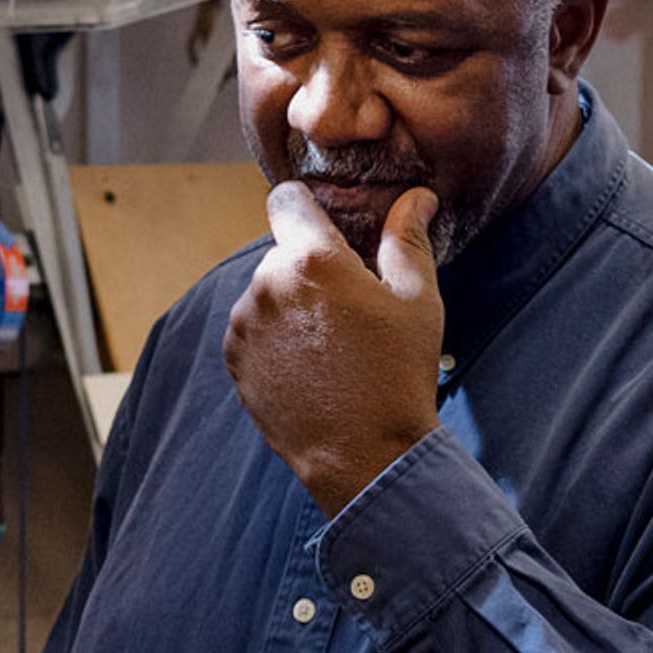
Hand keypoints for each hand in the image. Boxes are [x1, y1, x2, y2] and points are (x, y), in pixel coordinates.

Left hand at [223, 183, 444, 515]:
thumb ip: (407, 239)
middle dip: (309, 269)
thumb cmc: (399, 375)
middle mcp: (267, 285)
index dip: (307, 207)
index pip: (286, 199)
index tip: (326, 227)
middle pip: (281, 253)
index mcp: (313, 260)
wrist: (366, 455)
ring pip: (265, 293)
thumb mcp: (417, 301)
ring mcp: (245, 325)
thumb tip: (415, 197)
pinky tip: (309, 366)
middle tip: (348, 308)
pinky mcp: (234, 360)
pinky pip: (251, 330)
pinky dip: (273, 338)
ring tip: (330, 346)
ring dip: (289, 306)